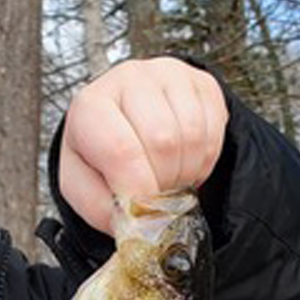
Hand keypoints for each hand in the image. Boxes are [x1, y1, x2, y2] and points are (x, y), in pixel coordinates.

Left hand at [59, 57, 227, 234]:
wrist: (124, 127)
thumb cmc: (100, 159)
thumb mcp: (85, 189)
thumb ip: (103, 209)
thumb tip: (134, 225)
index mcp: (90, 105)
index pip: (121, 149)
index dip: (139, 189)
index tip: (145, 212)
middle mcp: (127, 78)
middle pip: (163, 141)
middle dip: (164, 182)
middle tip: (156, 195)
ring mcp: (167, 74)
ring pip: (193, 136)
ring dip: (186, 172)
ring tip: (169, 178)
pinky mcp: (200, 81)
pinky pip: (214, 130)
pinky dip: (205, 160)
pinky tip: (185, 162)